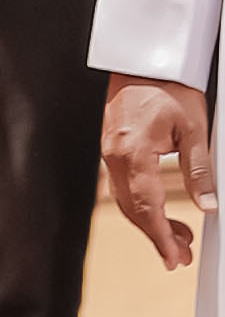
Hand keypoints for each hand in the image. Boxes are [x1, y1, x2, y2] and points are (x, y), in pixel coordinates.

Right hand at [103, 76, 217, 274]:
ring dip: (150, 222)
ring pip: (126, 199)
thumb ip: (198, 170)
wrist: (144, 58)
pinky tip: (160, 211)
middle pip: (132, 209)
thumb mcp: (193, 129)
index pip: (146, 206)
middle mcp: (115, 155)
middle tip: (181, 257)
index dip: (160, 236)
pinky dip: (141, 204)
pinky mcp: (112, 147)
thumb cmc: (168, 86)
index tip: (174, 257)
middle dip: (157, 236)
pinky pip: (123, 185)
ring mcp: (110, 151)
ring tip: (178, 238)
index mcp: (133, 152)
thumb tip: (207, 204)